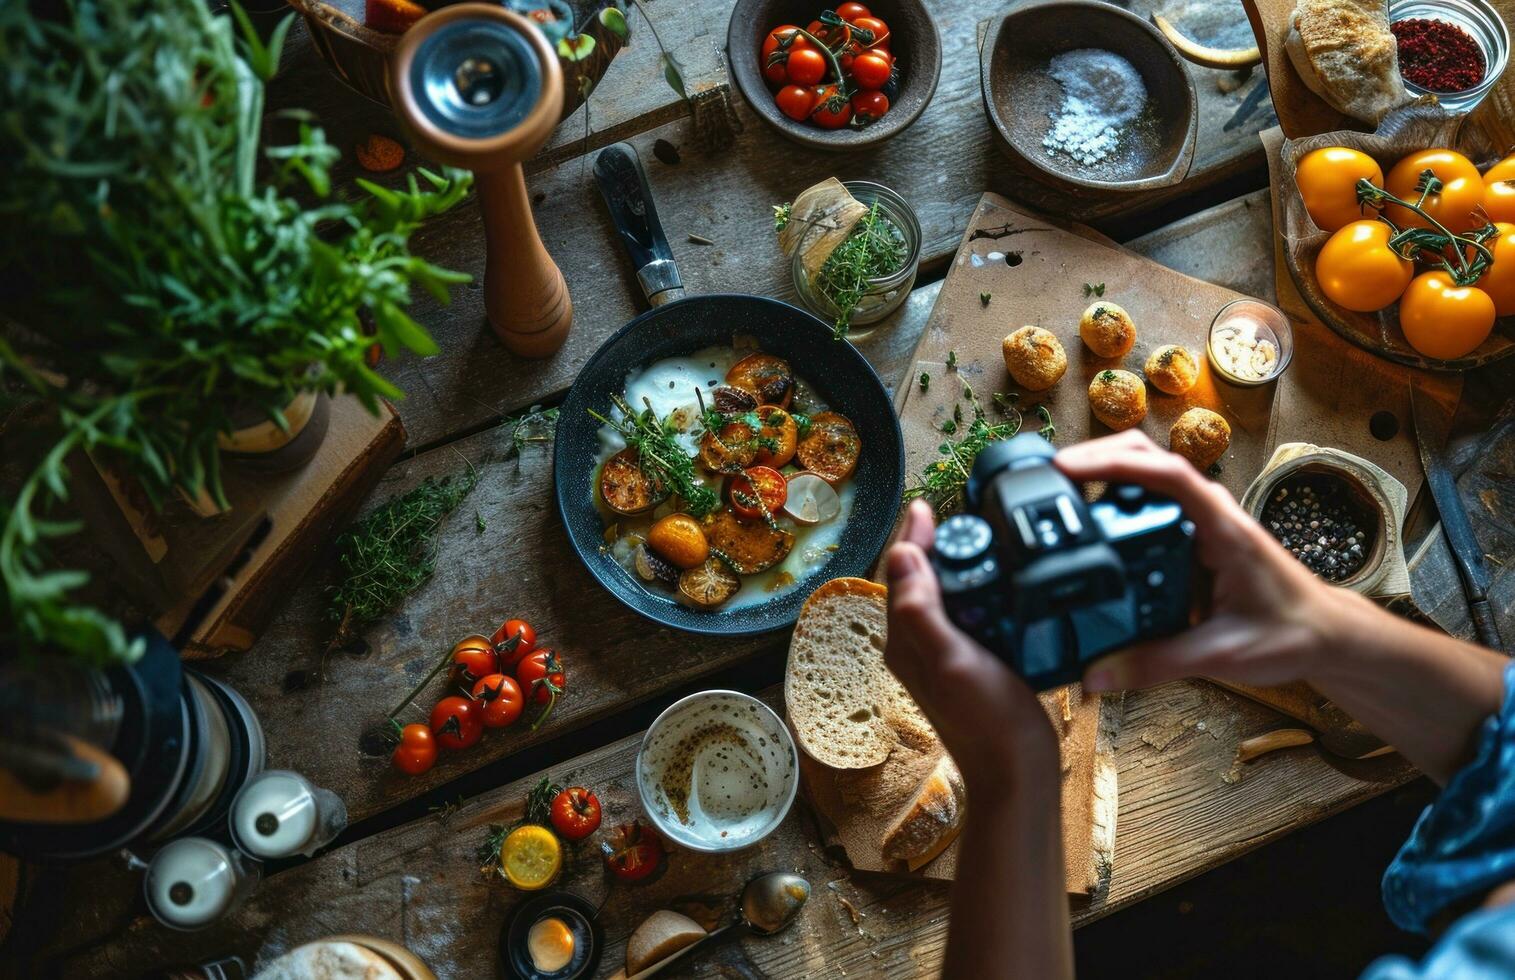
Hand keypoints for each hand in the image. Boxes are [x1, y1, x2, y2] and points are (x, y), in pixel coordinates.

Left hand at [884, 499, 1057, 792]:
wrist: (1017, 772)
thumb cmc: (986, 720)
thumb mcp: (950, 657)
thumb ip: (921, 609)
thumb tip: (903, 554)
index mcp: (905, 637)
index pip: (900, 572)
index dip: (912, 535)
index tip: (927, 505)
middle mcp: (917, 645)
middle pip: (916, 580)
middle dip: (928, 544)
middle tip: (949, 513)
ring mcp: (942, 656)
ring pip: (939, 597)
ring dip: (950, 565)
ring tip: (969, 537)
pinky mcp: (968, 664)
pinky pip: (963, 616)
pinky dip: (973, 590)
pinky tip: (994, 585)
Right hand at [1054, 430, 1343, 692]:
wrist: (1324, 634)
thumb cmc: (1289, 634)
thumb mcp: (1221, 655)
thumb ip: (1155, 663)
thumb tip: (1094, 674)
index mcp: (1223, 527)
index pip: (1166, 473)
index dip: (1113, 465)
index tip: (1066, 469)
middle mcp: (1210, 511)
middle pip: (1147, 456)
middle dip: (1095, 455)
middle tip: (1046, 475)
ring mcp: (1201, 518)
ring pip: (1146, 473)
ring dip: (1101, 471)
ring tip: (1053, 488)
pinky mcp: (1192, 533)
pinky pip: (1149, 500)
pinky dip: (1113, 497)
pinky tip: (1086, 517)